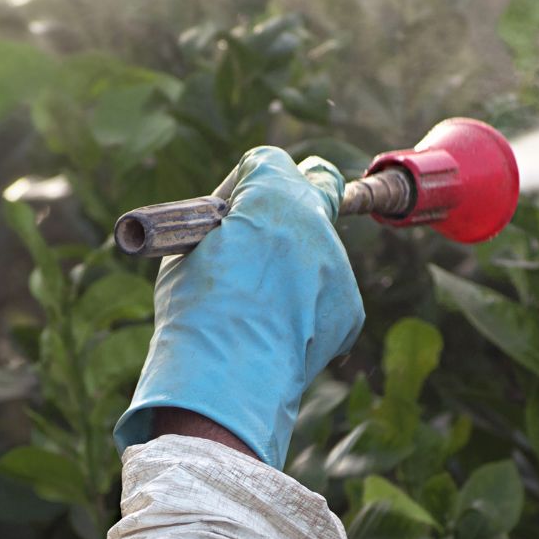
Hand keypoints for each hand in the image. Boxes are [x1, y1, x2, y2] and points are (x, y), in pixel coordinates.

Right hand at [114, 147, 364, 467]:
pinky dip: (305, 307)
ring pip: (318, 251)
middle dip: (288, 208)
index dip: (247, 182)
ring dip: (294, 266)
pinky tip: (277, 330)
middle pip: (313, 193)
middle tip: (261, 236)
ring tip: (257, 307)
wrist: (226, 376)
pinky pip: (327, 294)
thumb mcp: (188, 250)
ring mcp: (337, 264)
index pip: (270, 162)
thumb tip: (235, 222)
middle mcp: (315, 222)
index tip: (231, 208)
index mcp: (271, 197)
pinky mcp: (350, 306)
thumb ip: (224, 225)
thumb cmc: (195, 311)